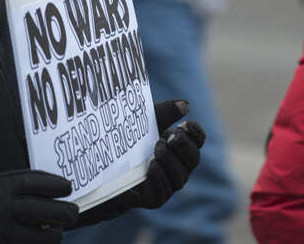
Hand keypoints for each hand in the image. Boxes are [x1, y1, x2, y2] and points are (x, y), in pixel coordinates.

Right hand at [0, 170, 78, 243]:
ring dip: (53, 235)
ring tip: (58, 233)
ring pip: (39, 236)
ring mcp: (0, 232)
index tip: (67, 187)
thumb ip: (6, 184)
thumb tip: (34, 187)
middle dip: (64, 212)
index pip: (37, 184)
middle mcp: (3, 209)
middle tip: (72, 212)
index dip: (56, 185)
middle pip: (45, 210)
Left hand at [72, 100, 205, 226]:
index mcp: (180, 147)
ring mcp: (168, 185)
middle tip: (170, 135)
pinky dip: (159, 177)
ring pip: (180, 177)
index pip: (198, 140)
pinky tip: (151, 166)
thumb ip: (164, 113)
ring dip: (170, 160)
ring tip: (157, 148)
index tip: (185, 123)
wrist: (104, 166)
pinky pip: (163, 191)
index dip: (196, 132)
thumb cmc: (129, 142)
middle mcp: (179, 167)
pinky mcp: (154, 199)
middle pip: (194, 159)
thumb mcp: (145, 123)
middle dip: (184, 145)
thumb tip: (185, 105)